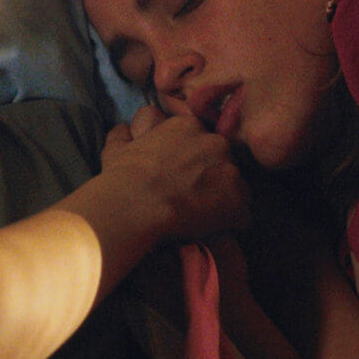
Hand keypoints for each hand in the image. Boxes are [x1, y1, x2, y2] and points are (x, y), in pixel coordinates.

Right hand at [100, 106, 249, 241]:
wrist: (135, 204)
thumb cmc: (123, 177)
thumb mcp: (117, 148)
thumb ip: (125, 135)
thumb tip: (125, 129)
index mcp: (188, 126)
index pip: (202, 141)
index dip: (194, 161)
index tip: (183, 176)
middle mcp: (215, 143)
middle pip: (222, 161)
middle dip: (212, 177)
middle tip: (193, 197)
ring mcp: (230, 171)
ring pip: (235, 187)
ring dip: (223, 200)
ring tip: (202, 217)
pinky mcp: (237, 202)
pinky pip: (241, 215)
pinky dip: (230, 224)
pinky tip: (212, 231)